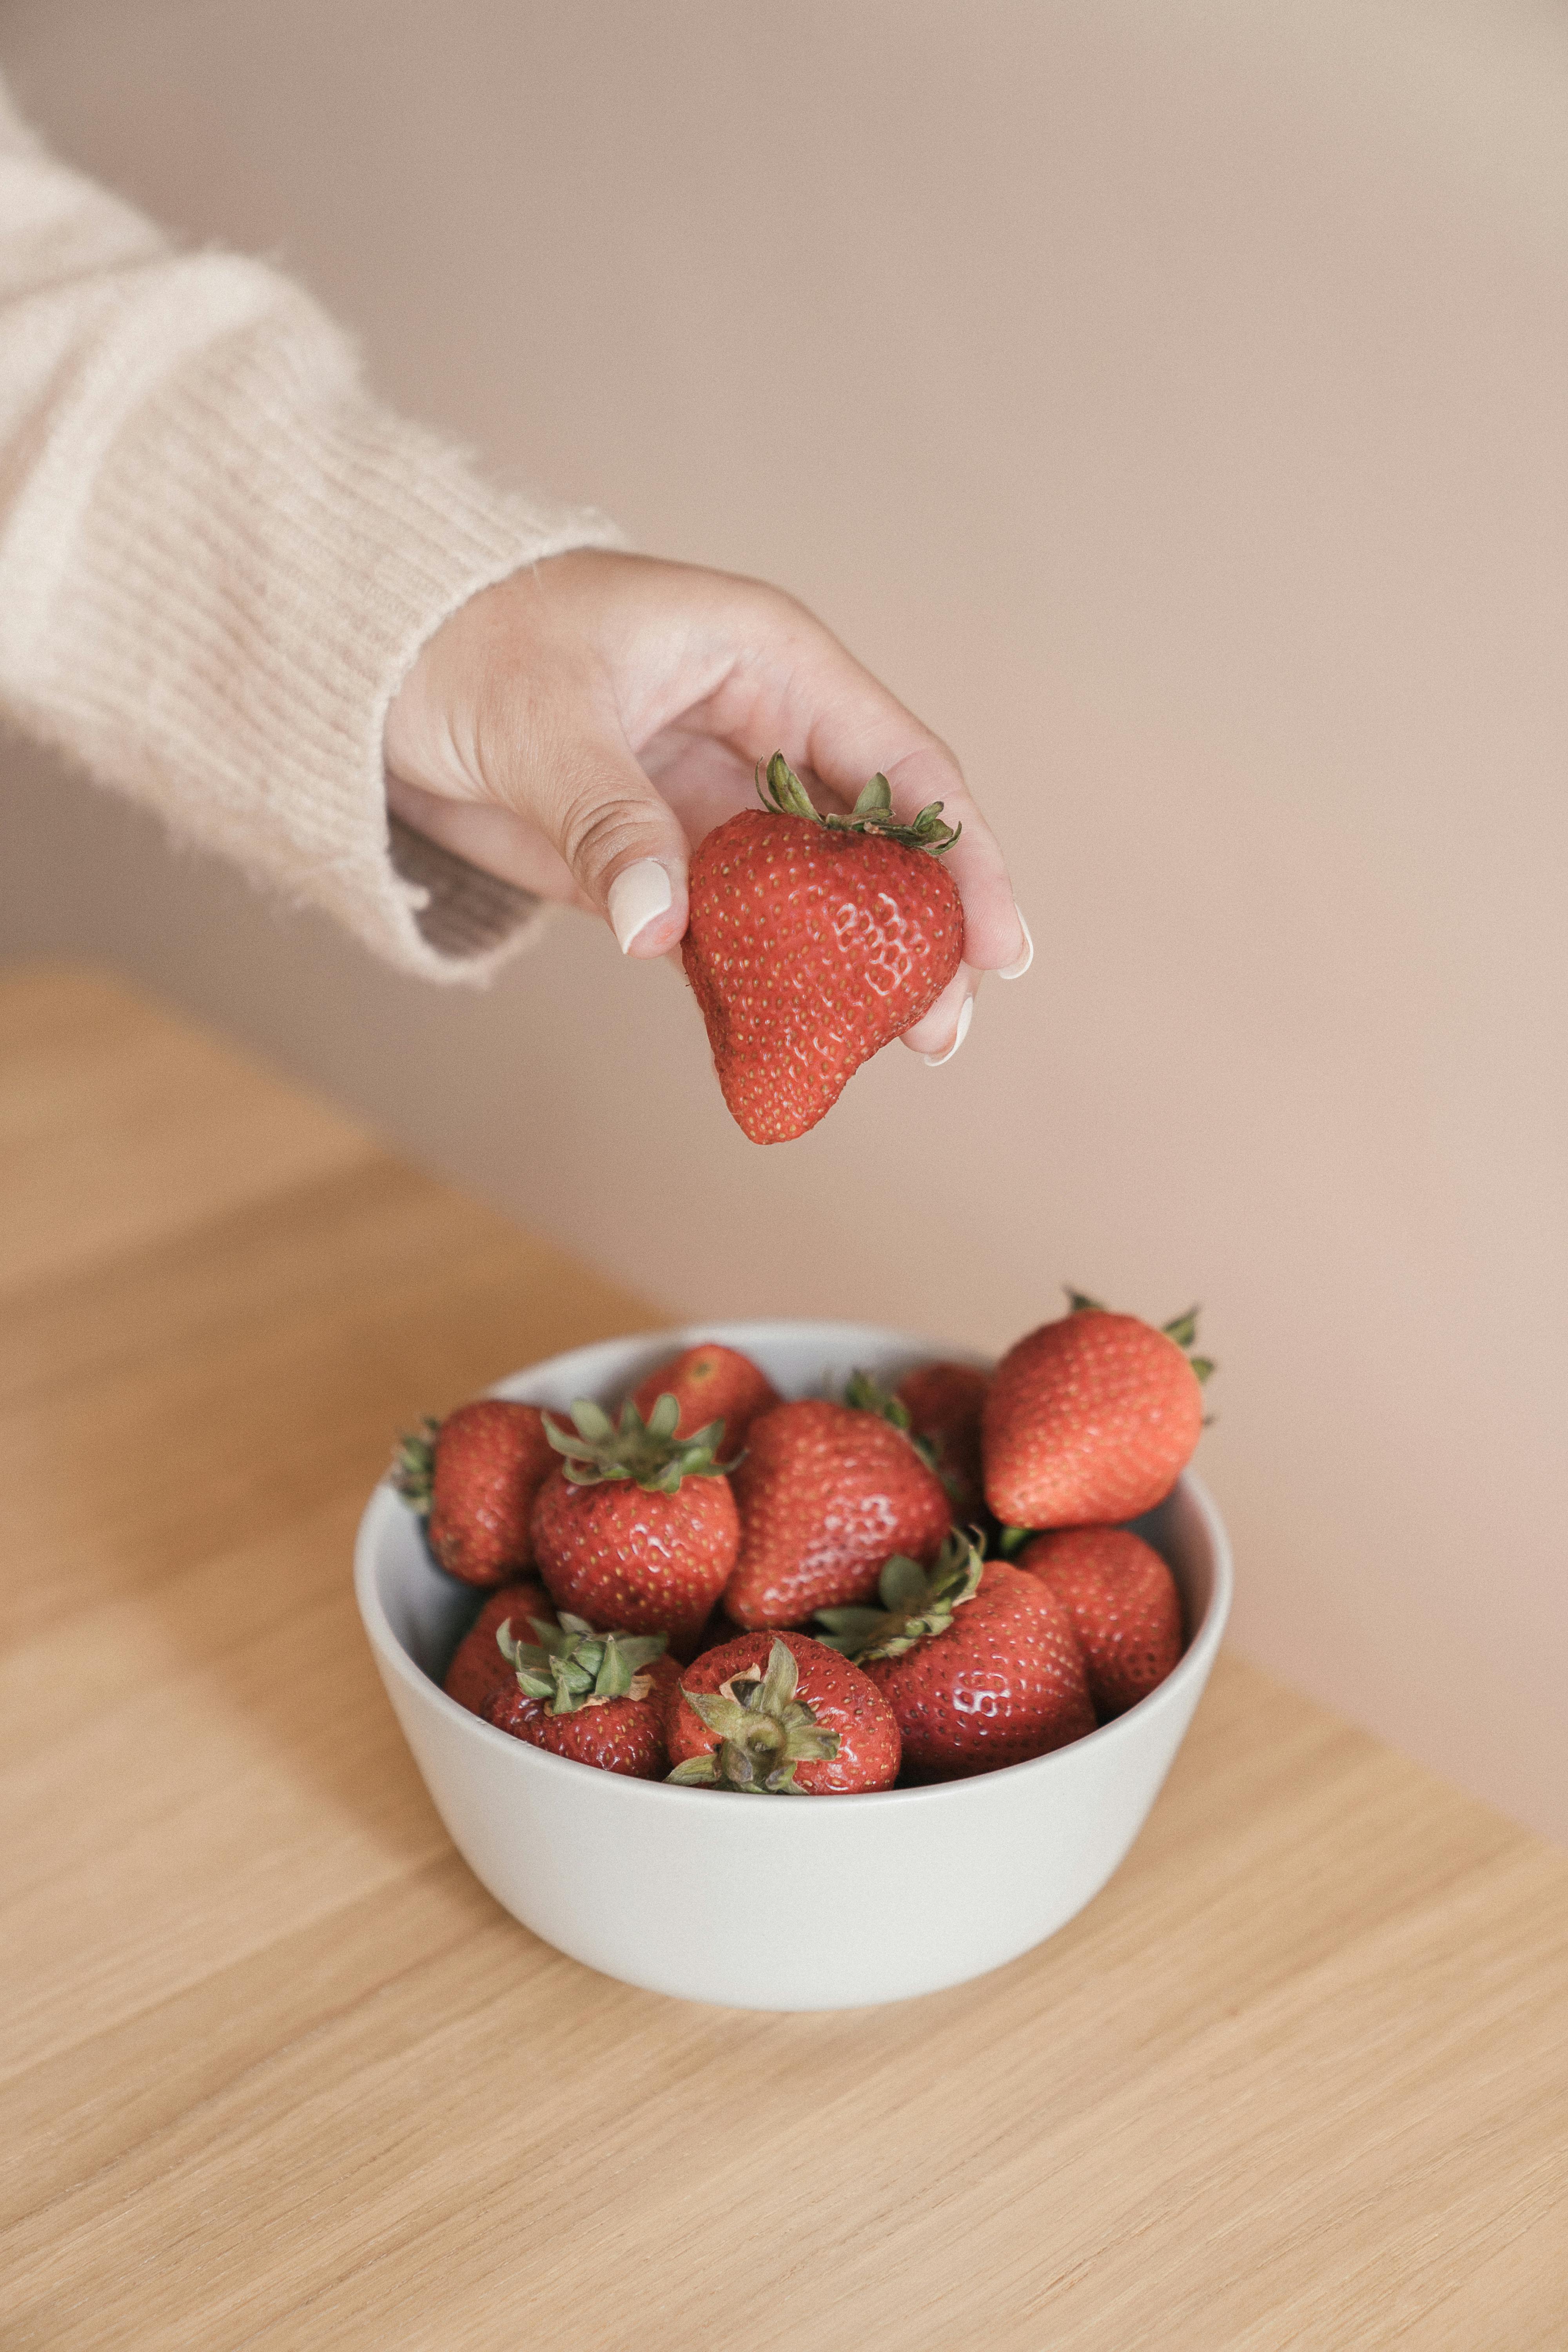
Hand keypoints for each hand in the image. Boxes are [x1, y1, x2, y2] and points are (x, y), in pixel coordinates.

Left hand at [384, 550, 1029, 1056]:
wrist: (367, 670)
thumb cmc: (459, 639)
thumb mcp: (542, 720)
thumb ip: (611, 818)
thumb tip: (658, 924)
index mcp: (763, 662)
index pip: (895, 763)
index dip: (957, 855)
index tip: (996, 943)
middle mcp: (756, 733)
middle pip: (869, 844)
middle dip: (915, 933)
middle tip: (940, 1026)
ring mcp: (710, 805)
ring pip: (808, 901)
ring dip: (846, 974)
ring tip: (885, 1048)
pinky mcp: (657, 863)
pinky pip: (727, 937)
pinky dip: (757, 990)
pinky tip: (790, 1048)